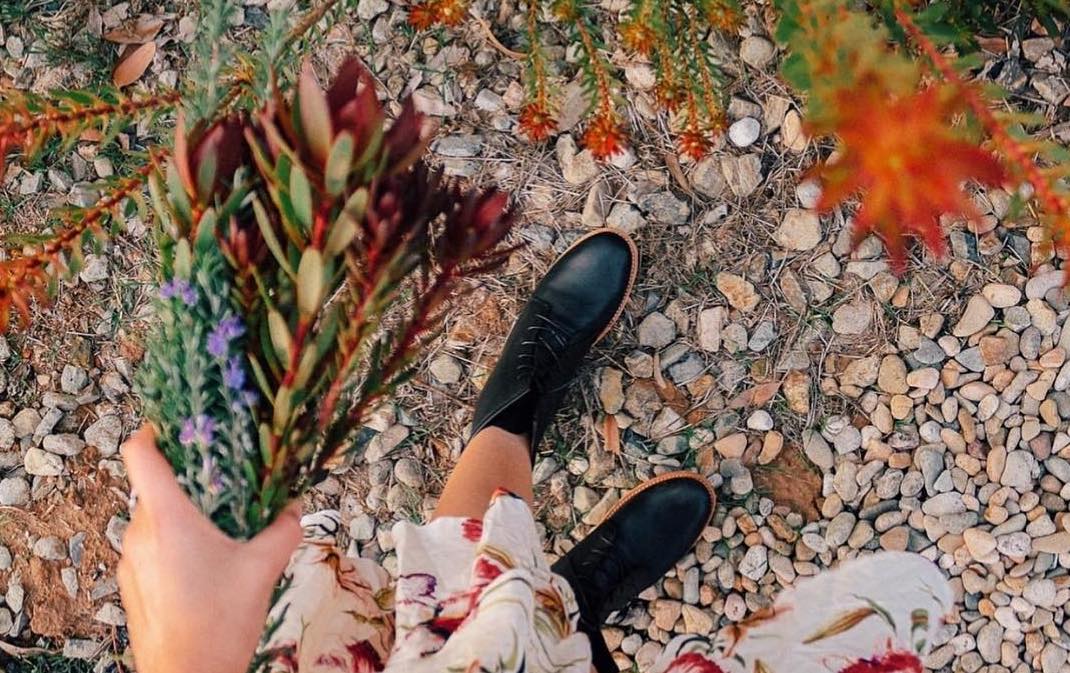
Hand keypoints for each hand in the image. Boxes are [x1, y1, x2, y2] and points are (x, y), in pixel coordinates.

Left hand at [118, 426, 301, 672]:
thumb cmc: (219, 622)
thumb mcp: (263, 568)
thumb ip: (283, 529)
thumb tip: (294, 507)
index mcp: (167, 518)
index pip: (140, 453)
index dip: (154, 430)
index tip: (178, 426)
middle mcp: (140, 533)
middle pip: (153, 486)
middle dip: (187, 481)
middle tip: (223, 483)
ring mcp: (132, 560)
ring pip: (152, 519)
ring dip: (182, 516)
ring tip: (220, 531)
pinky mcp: (133, 584)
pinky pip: (150, 548)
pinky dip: (174, 545)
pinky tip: (205, 566)